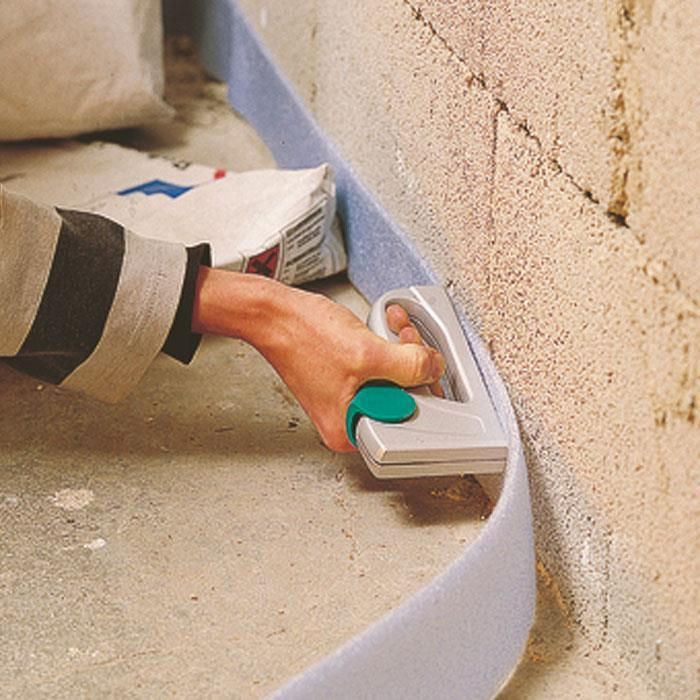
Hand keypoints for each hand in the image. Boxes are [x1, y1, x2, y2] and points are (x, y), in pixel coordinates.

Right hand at [192, 267, 444, 450]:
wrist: (274, 314)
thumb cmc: (303, 337)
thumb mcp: (367, 354)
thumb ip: (410, 366)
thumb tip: (434, 369)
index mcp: (350, 430)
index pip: (406, 419)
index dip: (425, 390)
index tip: (430, 366)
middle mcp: (349, 419)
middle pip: (403, 397)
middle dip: (413, 362)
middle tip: (408, 339)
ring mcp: (348, 398)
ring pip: (394, 377)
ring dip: (401, 348)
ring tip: (392, 327)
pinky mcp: (347, 379)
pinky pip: (379, 366)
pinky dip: (386, 346)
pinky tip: (382, 329)